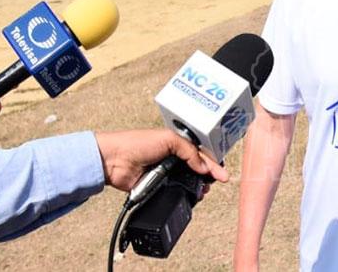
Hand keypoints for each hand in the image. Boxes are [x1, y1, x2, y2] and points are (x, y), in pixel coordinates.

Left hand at [94, 129, 228, 191]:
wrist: (114, 160)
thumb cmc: (137, 142)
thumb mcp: (169, 139)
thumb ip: (189, 152)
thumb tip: (203, 167)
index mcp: (177, 144)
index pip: (200, 153)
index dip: (212, 163)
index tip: (222, 174)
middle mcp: (173, 159)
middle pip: (197, 169)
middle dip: (208, 176)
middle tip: (216, 183)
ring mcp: (166, 173)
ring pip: (187, 182)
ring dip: (198, 187)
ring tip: (204, 191)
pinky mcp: (158, 187)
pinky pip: (175, 192)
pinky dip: (184, 195)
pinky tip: (192, 197)